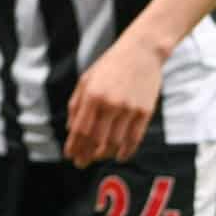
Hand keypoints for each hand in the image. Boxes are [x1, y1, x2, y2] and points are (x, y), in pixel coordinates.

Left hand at [64, 32, 167, 167]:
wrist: (141, 52)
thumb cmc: (109, 65)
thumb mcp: (86, 79)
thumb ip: (76, 104)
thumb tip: (71, 128)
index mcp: (92, 95)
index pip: (80, 128)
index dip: (74, 145)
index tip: (70, 155)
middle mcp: (110, 104)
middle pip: (96, 139)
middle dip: (86, 154)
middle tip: (81, 163)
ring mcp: (129, 109)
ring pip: (115, 142)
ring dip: (104, 154)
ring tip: (97, 158)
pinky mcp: (145, 113)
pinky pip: (134, 139)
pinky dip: (126, 151)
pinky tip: (118, 156)